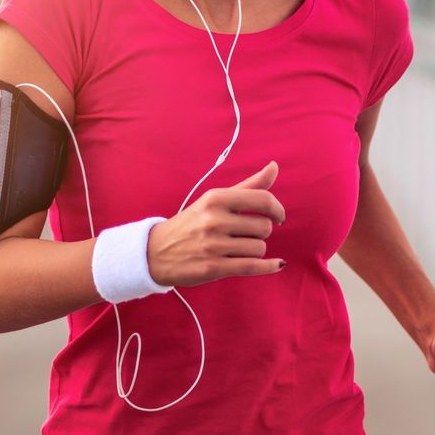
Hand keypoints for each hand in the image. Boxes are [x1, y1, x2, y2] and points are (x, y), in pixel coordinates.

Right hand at [146, 161, 287, 286]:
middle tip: (243, 234)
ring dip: (254, 250)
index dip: (277, 209)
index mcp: (216, 199)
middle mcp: (214, 220)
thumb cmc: (191, 223)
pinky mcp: (214, 268)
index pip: (263, 200)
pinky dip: (269, 267)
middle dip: (259, 232)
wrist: (155, 252)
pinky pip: (253, 267)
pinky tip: (277, 264)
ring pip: (260, 248)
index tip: (278, 217)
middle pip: (264, 227)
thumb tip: (274, 166)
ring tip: (237, 248)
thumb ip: (248, 185)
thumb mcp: (215, 200)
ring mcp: (214, 246)